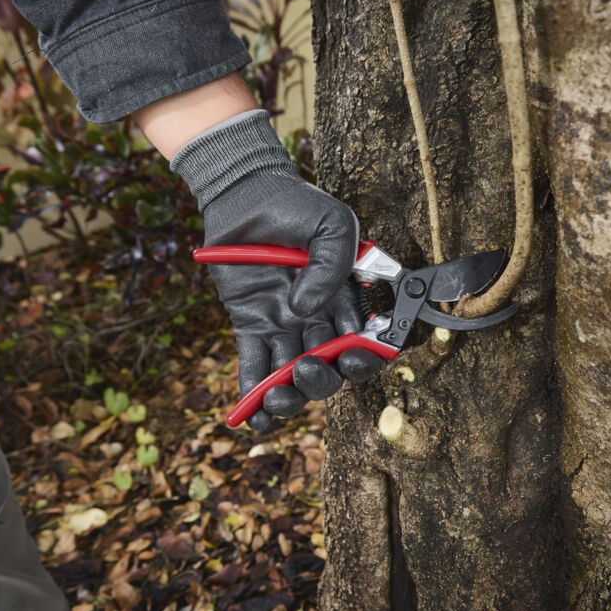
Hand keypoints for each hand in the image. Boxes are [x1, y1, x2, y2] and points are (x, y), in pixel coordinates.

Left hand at [172, 110, 383, 429]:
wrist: (247, 193)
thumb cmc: (297, 205)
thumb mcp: (333, 224)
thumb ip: (332, 266)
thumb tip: (306, 308)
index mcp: (346, 300)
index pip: (363, 342)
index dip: (363, 358)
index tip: (352, 355)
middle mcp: (318, 318)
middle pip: (328, 366)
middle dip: (322, 379)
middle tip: (306, 368)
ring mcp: (284, 324)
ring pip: (291, 374)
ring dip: (288, 396)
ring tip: (277, 397)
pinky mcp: (251, 323)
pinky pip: (254, 364)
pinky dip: (251, 393)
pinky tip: (250, 417)